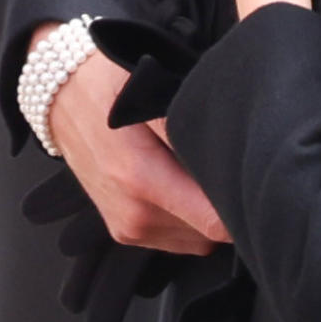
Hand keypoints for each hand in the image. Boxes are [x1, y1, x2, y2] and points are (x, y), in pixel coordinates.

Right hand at [33, 23, 229, 254]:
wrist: (60, 94)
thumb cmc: (109, 83)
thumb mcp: (150, 88)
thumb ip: (188, 123)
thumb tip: (229, 149)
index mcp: (141, 181)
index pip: (215, 222)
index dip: (242, 204)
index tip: (259, 182)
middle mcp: (133, 215)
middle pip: (211, 234)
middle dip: (230, 205)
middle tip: (243, 169)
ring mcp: (127, 227)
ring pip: (197, 239)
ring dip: (210, 212)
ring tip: (212, 172)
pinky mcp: (124, 230)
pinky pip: (177, 237)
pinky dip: (190, 218)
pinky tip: (190, 184)